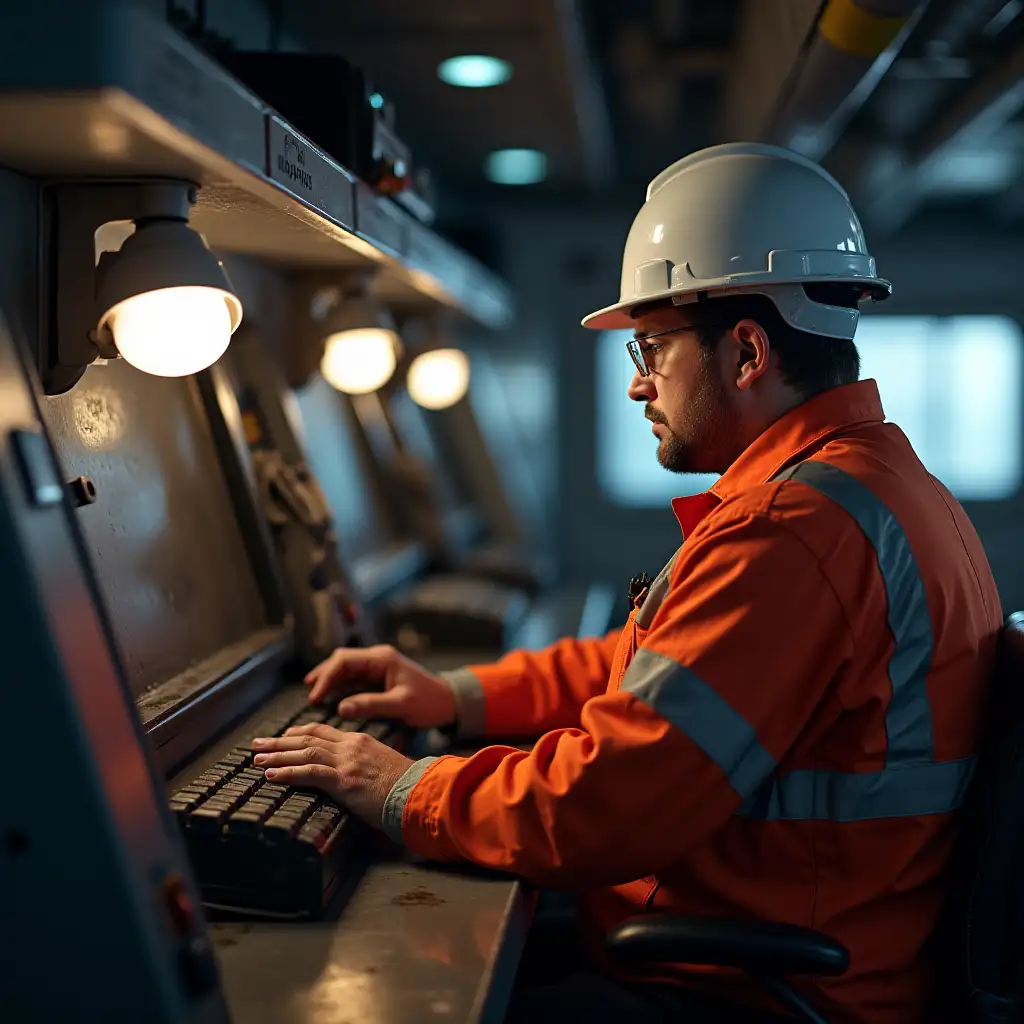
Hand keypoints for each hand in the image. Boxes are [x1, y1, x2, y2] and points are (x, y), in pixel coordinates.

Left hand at [252, 723, 414, 828]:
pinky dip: (287, 773)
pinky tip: (271, 775)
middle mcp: (351, 746)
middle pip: (308, 737)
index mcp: (360, 742)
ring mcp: (347, 762)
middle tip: (258, 744)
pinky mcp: (345, 780)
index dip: (299, 733)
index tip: (283, 736)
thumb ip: (364, 767)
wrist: (421, 792)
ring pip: (304, 752)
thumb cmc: (407, 787)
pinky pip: (310, 773)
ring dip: (277, 755)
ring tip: (256, 758)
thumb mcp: (383, 768)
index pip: (323, 731)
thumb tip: (352, 778)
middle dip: (279, 741)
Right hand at [304, 644, 456, 729]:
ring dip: (331, 681)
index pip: (344, 660)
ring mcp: (377, 667)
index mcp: (382, 658)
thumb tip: (341, 707)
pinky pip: (354, 679)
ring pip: (346, 669)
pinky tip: (331, 699)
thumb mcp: (401, 705)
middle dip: (324, 676)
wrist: (449, 702)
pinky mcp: (379, 678)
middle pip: (341, 661)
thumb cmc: (429, 702)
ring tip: (315, 697)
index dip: (326, 676)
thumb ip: (371, 705)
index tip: (315, 696)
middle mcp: (377, 659)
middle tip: (311, 696)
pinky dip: (341, 687)